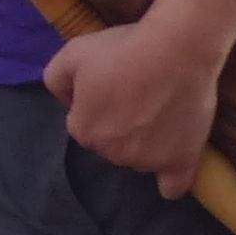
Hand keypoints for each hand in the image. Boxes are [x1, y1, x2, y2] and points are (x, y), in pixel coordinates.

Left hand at [45, 17, 228, 192]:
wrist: (176, 48)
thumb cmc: (124, 48)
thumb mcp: (72, 53)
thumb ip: (56, 81)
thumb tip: (67, 102)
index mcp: (84, 131)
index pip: (85, 125)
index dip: (98, 104)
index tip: (114, 85)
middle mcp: (111, 153)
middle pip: (112, 144)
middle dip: (120, 124)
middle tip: (139, 93)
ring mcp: (146, 161)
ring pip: (140, 158)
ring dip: (145, 142)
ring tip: (162, 107)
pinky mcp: (179, 161)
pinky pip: (173, 186)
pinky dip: (170, 180)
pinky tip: (171, 166)